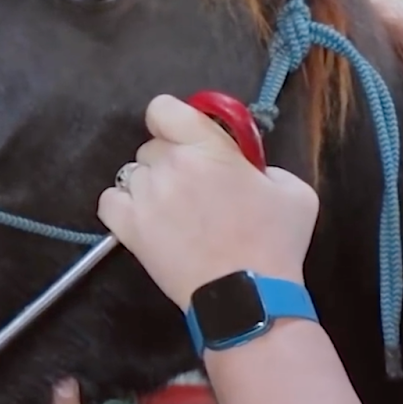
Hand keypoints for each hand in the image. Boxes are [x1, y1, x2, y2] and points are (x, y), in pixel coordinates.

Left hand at [97, 94, 317, 309]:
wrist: (248, 295)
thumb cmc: (274, 242)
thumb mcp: (293, 190)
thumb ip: (263, 164)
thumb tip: (244, 163)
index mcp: (208, 147)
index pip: (163, 108)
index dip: (171, 119)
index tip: (185, 136)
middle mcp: (170, 165)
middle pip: (151, 146)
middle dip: (170, 160)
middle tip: (193, 186)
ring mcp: (146, 196)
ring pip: (132, 174)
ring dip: (150, 186)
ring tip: (174, 211)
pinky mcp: (128, 227)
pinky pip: (109, 201)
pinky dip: (123, 207)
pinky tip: (145, 219)